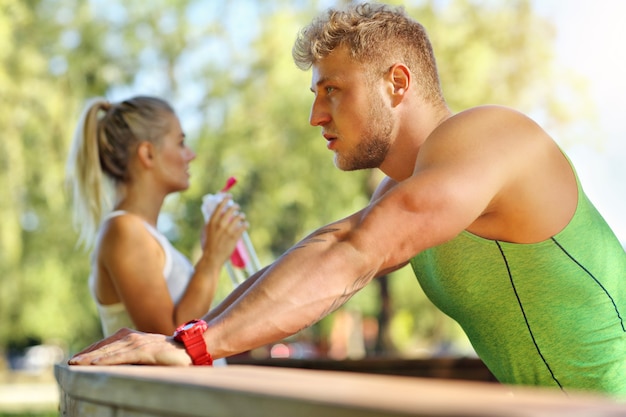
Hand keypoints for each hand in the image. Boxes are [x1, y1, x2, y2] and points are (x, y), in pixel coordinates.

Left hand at [68, 328, 191, 365]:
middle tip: (70, 362)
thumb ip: (134, 356)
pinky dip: (107, 359)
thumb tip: (118, 366)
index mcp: (133, 337)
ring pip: (110, 350)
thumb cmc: (171, 354)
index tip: (77, 358)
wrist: (192, 348)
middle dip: (86, 354)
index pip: (107, 343)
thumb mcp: (148, 354)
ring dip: (92, 357)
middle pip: (105, 346)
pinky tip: (96, 364)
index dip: (91, 350)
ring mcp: (139, 343)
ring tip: (76, 364)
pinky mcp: (145, 351)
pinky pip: (122, 356)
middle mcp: (134, 337)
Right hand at [201, 196, 247, 263]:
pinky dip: (245, 225)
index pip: (219, 206)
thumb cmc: (207, 245)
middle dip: (235, 207)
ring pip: (238, 218)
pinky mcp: (234, 237)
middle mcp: (220, 225)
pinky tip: (245, 225)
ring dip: (241, 216)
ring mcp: (228, 231)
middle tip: (237, 207)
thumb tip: (212, 216)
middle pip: (230, 210)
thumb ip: (208, 223)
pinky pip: (243, 227)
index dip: (225, 200)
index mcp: (211, 222)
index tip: (229, 196)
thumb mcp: (204, 232)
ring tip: (242, 217)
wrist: (212, 258)